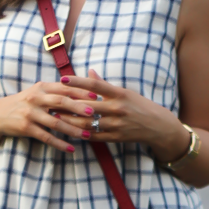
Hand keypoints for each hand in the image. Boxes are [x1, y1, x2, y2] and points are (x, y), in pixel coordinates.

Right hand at [0, 79, 98, 153]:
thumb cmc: (23, 103)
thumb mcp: (37, 93)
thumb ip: (55, 92)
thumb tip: (81, 92)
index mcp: (41, 87)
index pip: (64, 88)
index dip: (81, 92)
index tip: (97, 96)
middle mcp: (36, 98)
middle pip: (62, 102)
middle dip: (79, 108)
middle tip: (94, 114)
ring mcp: (30, 113)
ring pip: (56, 122)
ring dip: (73, 130)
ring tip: (88, 135)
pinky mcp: (26, 128)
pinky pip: (47, 137)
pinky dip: (60, 143)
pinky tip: (71, 149)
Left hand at [59, 71, 188, 161]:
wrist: (157, 126)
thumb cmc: (139, 105)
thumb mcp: (125, 92)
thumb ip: (104, 84)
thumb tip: (89, 71)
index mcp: (119, 93)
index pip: (94, 85)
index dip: (77, 81)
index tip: (62, 78)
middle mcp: (117, 108)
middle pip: (87, 105)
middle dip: (67, 104)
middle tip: (51, 101)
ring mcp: (116, 124)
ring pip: (87, 123)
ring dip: (70, 121)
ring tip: (56, 118)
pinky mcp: (116, 137)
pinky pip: (94, 136)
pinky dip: (81, 134)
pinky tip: (70, 131)